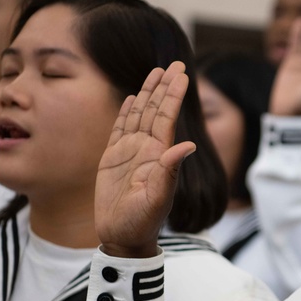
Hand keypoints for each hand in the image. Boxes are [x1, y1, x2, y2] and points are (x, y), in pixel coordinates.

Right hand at [95, 63, 195, 257]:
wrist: (123, 237)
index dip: (173, 94)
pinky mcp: (112, 159)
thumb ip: (170, 172)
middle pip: (155, 110)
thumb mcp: (157, 199)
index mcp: (158, 155)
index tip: (181, 73)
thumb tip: (188, 145)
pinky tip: (131, 99)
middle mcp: (146, 150)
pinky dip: (126, 113)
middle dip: (164, 86)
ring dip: (147, 94)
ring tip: (155, 72)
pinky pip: (120, 129)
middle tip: (173, 63)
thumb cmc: (142, 223)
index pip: (167, 117)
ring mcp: (130, 153)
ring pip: (139, 115)